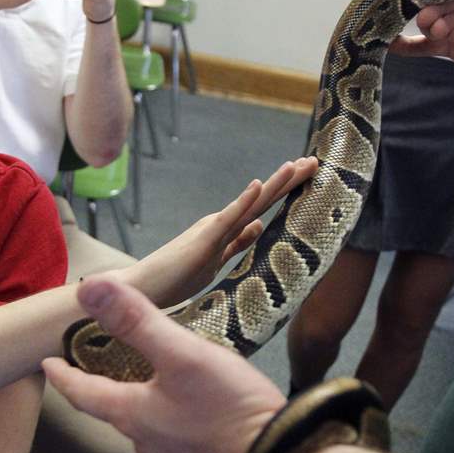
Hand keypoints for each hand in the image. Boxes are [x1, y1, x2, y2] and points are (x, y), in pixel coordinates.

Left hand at [42, 278, 285, 452]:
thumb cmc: (228, 408)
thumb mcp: (181, 353)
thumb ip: (136, 321)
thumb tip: (90, 289)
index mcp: (131, 414)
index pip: (81, 393)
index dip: (62, 375)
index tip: (47, 364)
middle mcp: (146, 440)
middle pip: (111, 409)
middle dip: (101, 386)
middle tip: (96, 365)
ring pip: (144, 424)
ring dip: (137, 401)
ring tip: (144, 378)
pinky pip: (174, 435)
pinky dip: (169, 415)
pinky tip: (186, 404)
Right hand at [118, 157, 318, 308]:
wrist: (138, 291)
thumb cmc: (171, 280)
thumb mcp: (214, 261)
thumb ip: (236, 243)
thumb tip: (260, 226)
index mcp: (224, 231)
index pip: (262, 207)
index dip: (286, 190)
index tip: (307, 173)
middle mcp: (219, 225)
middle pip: (261, 201)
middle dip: (288, 181)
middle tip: (315, 161)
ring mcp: (211, 232)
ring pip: (250, 205)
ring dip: (274, 185)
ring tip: (296, 165)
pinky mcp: (202, 242)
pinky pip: (227, 219)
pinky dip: (243, 201)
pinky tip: (258, 185)